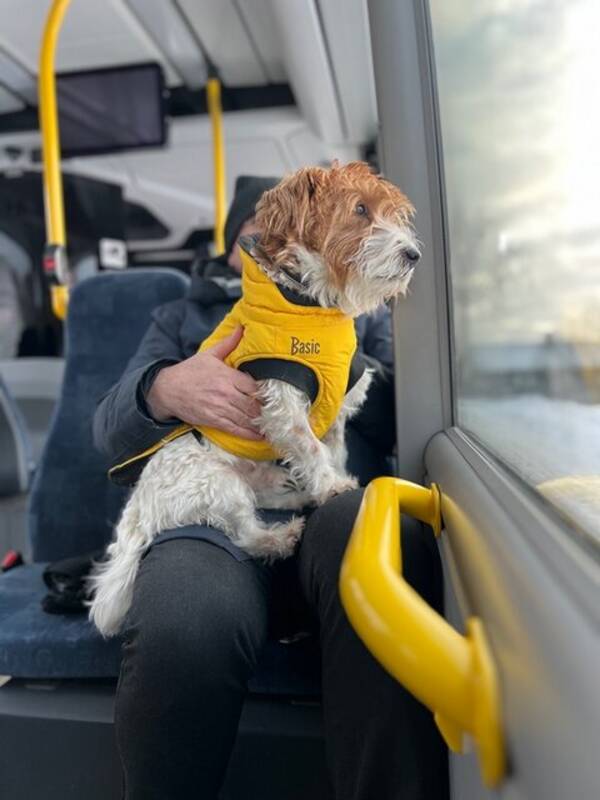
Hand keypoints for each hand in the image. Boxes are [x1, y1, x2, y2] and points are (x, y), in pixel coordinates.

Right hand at [147, 326, 263, 439]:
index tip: (274, 397)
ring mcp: (220, 408)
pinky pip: (235, 429)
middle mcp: (226, 393)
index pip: (254, 387)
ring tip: (273, 427)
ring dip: (261, 424)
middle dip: (266, 411)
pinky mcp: (213, 420)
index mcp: (227, 376)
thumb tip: (242, 327)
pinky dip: (249, 434)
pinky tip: (260, 436)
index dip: (266, 394)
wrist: (167, 389)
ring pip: (246, 418)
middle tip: (277, 414)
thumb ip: (229, 343)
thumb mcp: (209, 354)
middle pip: (253, 405)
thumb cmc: (190, 371)